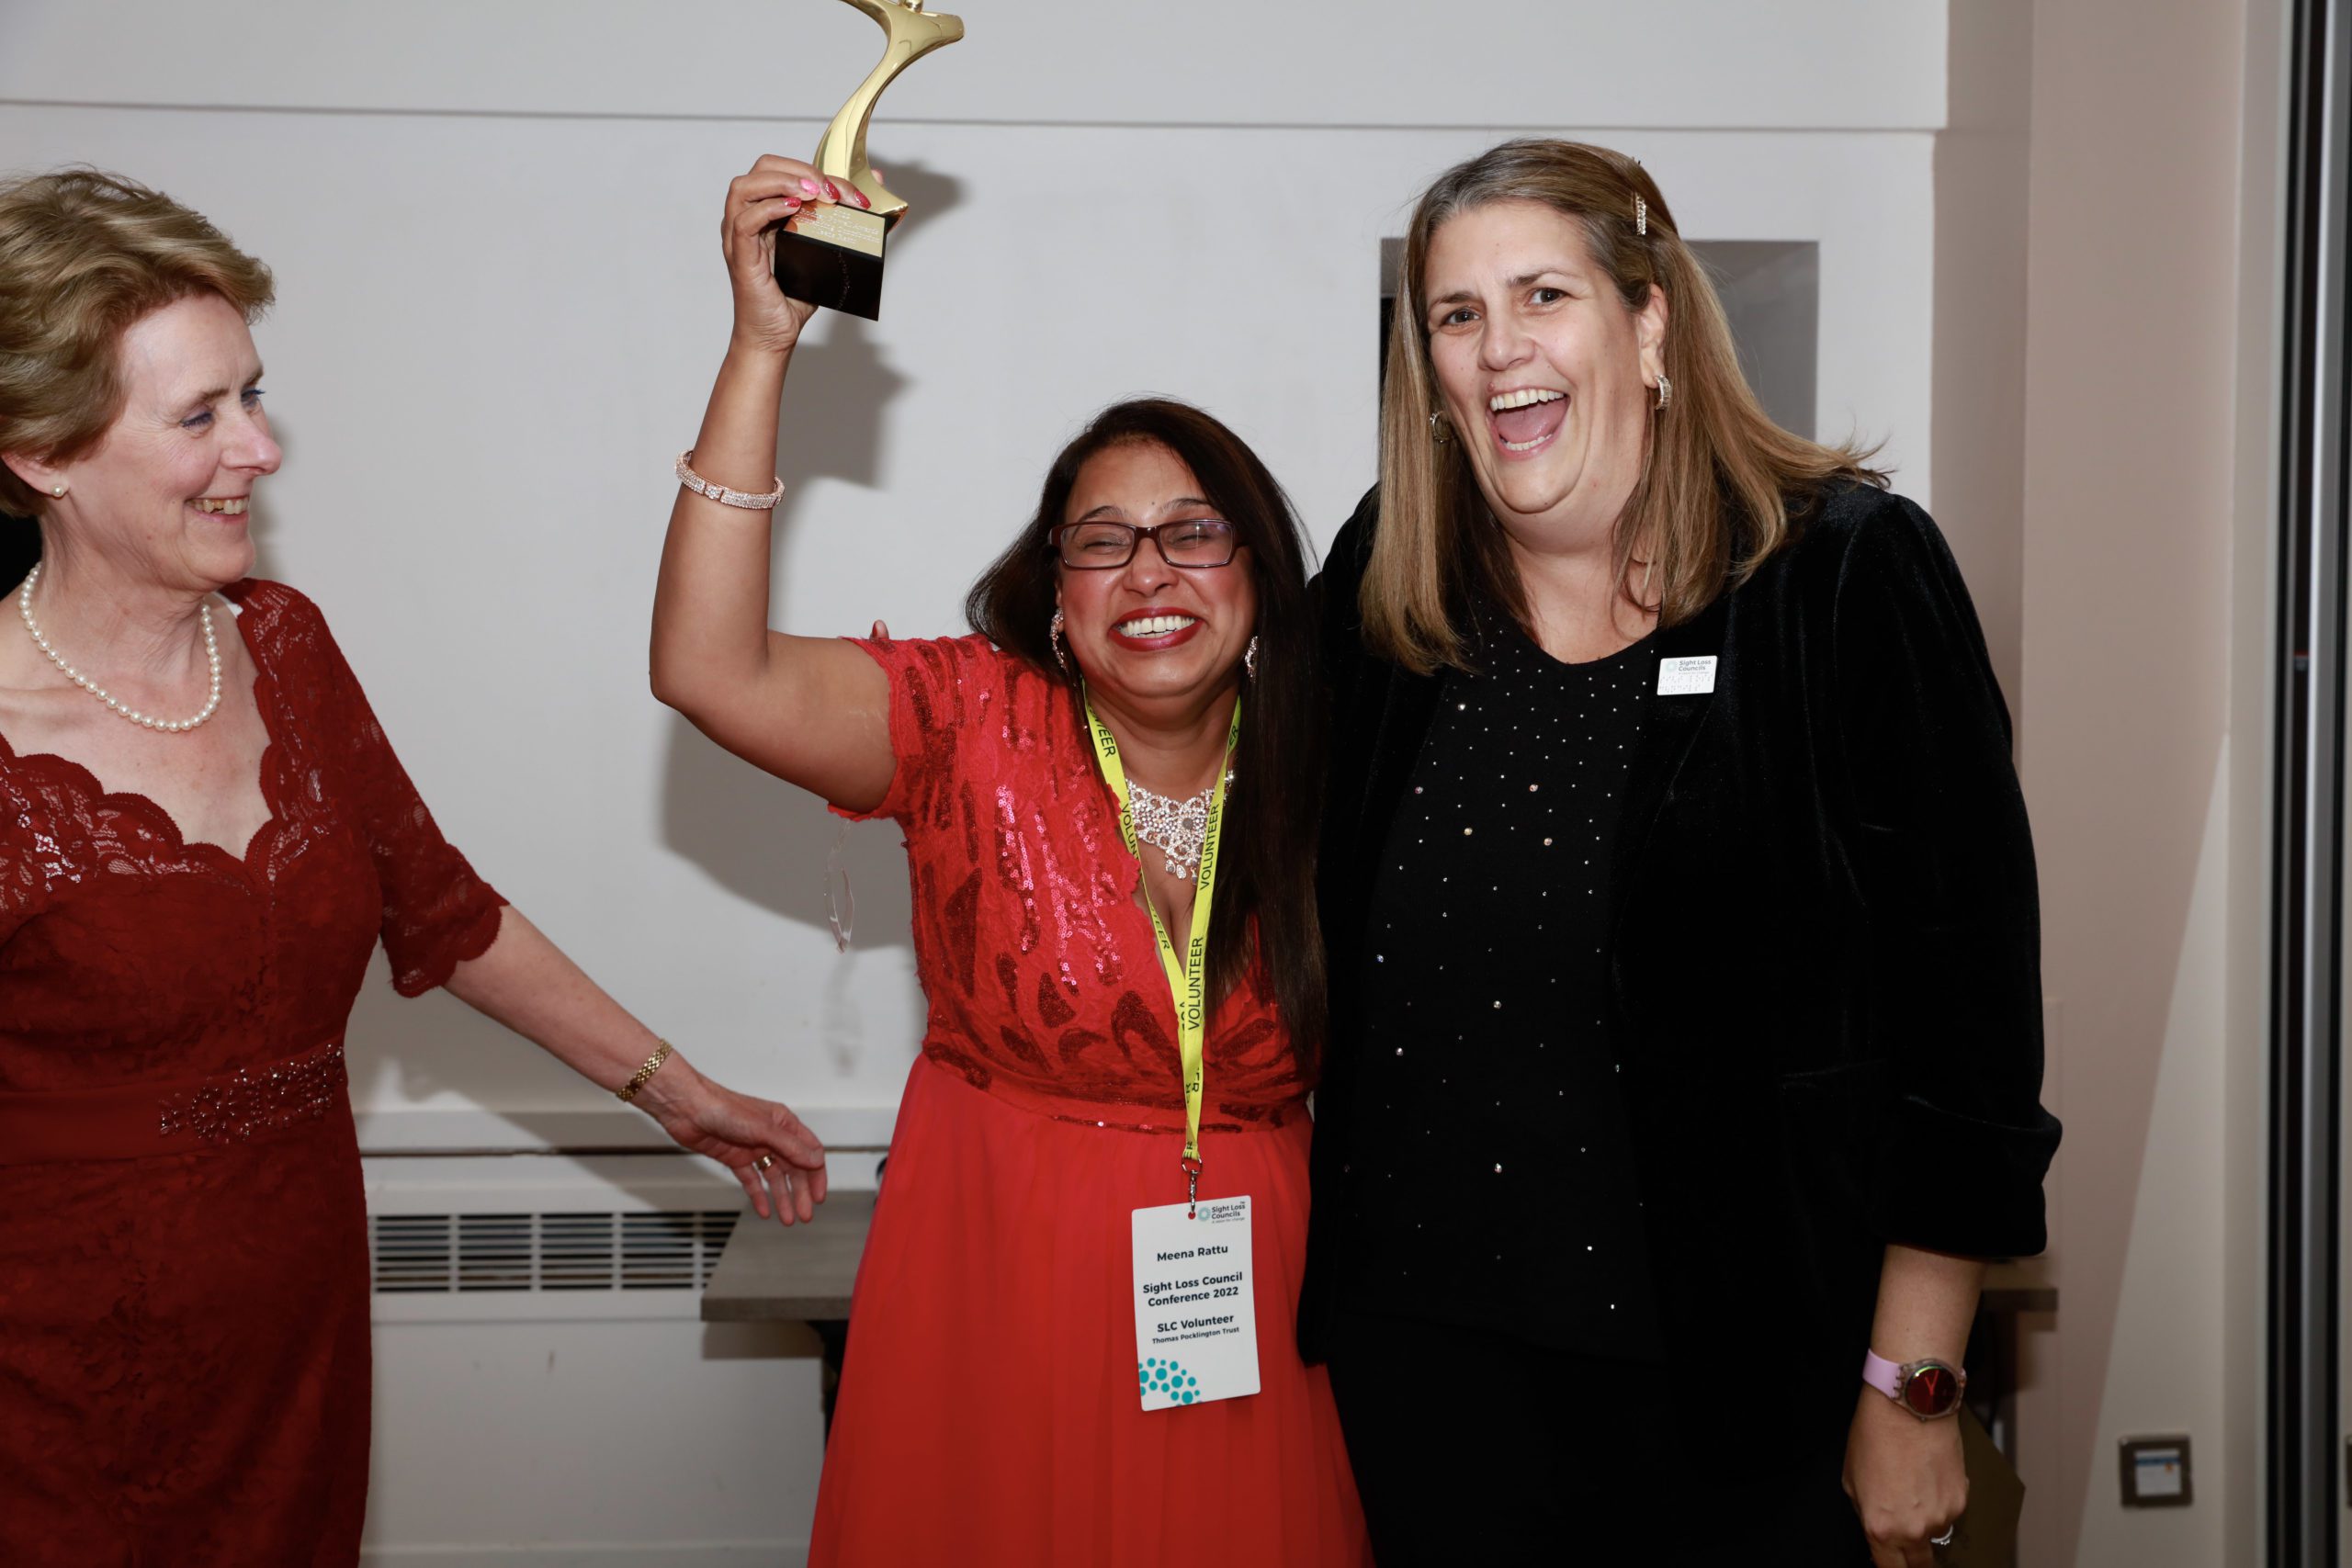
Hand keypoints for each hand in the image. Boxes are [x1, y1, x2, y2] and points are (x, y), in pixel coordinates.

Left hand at [638, 1055, 829, 1224]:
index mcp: (783, 1123)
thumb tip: (815, 1160)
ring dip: (781, 1198)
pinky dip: (758, 1195)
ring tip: (787, 1219)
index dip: (816, 1175)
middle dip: (800, 1193)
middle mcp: (771, 1136)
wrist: (687, 1109)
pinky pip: (751, 1180)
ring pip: (773, 1177)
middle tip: (804, 1215)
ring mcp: (753, 1148)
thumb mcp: (763, 1129)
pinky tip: (764, 1210)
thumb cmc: (723, 1108)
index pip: (809, 1151)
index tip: (819, 1196)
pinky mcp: (735, 1158)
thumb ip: (790, 1146)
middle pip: (793, 1169)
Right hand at [721, 154, 875, 355]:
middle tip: (828, 189)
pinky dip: (769, 208)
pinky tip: (793, 208)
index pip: (784, 171)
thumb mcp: (827, 253)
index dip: (816, 170)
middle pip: (762, 168)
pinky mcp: (739, 255)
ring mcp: (739, 236)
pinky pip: (744, 221)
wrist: (776, 335)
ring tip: (811, 192)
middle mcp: (748, 218)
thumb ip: (845, 224)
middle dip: (800, 169)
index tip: (849, 192)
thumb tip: (874, 198)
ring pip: (745, 187)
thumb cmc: (795, 297)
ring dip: (781, 181)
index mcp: (766, 212)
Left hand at [1843, 1388, 1967, 1564]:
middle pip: (1919, 1565)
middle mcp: (1914, 1529)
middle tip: (1905, 1545)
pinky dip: (1940, 1501)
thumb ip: (1866, 1513)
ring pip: (1935, 1534)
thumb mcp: (1852, 1479)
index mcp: (1881, 1528)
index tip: (1891, 1564)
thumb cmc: (1877, 1434)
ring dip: (1925, 1522)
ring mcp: (1942, 1517)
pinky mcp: (1962, 1501)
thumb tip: (1877, 1529)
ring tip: (1913, 1487)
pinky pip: (1949, 1512)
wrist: (1910, 1405)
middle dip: (1912, 1561)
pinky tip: (1928, 1476)